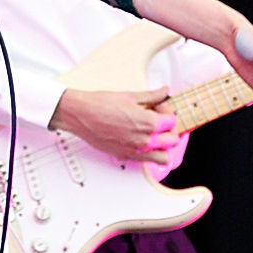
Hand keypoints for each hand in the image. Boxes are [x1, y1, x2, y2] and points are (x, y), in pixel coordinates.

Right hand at [48, 87, 181, 163]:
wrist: (80, 114)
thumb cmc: (100, 104)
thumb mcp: (130, 96)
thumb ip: (152, 96)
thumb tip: (164, 91)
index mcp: (147, 123)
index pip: (172, 121)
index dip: (167, 111)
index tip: (159, 106)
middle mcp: (143, 140)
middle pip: (172, 141)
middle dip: (169, 129)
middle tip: (160, 119)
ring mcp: (134, 151)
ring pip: (163, 157)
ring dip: (163, 146)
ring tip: (154, 134)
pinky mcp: (125, 156)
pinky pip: (145, 161)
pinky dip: (148, 153)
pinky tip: (140, 140)